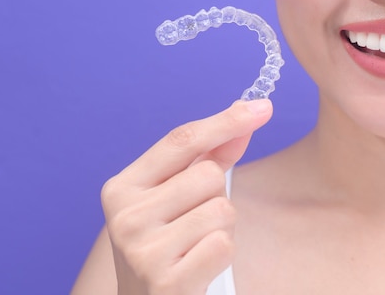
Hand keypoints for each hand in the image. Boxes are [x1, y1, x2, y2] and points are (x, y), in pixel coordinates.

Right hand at [101, 99, 272, 294]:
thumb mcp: (174, 198)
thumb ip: (208, 156)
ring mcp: (142, 250)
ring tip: (195, 246)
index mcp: (122, 187)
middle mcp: (125, 216)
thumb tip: (249, 113)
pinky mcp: (166, 281)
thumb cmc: (166, 244)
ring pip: (221, 210)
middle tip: (193, 224)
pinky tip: (198, 266)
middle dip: (215, 197)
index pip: (180, 141)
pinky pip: (224, 244)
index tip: (262, 107)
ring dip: (221, 228)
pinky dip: (221, 253)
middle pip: (208, 176)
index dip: (225, 121)